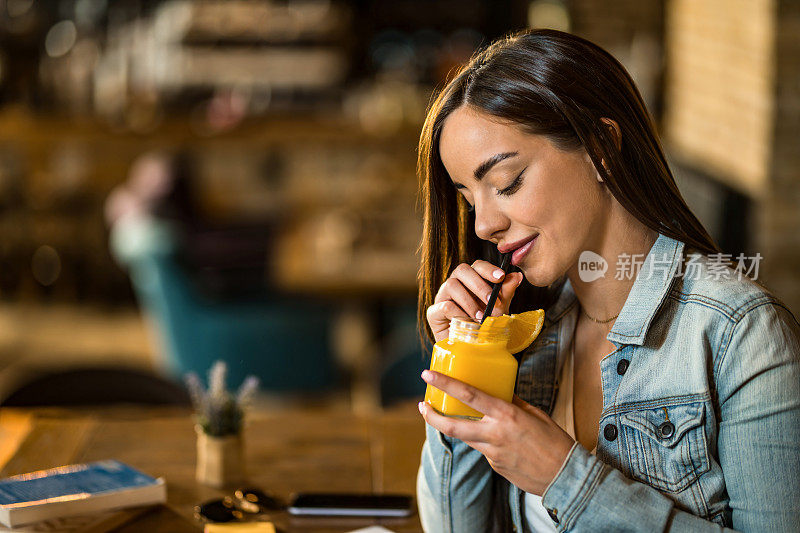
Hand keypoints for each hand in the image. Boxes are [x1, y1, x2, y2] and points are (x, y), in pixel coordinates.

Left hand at [419, 370, 574, 495]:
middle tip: (422, 406)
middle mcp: (495, 434)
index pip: (469, 395)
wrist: (565, 476)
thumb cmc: (555, 441)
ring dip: (460, 428)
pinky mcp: (495, 466)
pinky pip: (485, 450)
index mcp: (506, 415)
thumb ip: (512, 402)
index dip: (445, 384)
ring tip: (461, 420)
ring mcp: (493, 453)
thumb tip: (498, 391)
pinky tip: (505, 444)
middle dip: (433, 416)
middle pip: (453, 426)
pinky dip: (488, 442)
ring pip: (468, 438)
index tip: (428, 376)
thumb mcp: (535, 413)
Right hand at [427, 260, 523, 342]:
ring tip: (480, 317)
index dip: (488, 269)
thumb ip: (506, 292)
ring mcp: (443, 297)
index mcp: (470, 280)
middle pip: (462, 270)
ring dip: (469, 301)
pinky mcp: (434, 313)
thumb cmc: (485, 326)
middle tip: (491, 301)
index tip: (501, 277)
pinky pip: (444, 306)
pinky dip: (458, 314)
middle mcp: (455, 284)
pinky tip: (466, 323)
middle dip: (479, 285)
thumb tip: (517, 276)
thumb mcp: (500, 308)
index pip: (477, 266)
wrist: (472, 349)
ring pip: (451, 285)